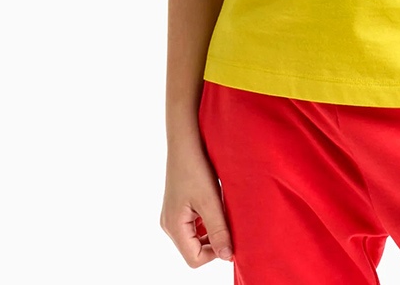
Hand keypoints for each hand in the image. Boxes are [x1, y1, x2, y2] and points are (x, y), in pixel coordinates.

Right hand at [159, 142, 234, 266]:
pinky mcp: (178, 208)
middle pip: (194, 250)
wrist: (186, 141)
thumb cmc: (196, 168)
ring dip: (212, 229)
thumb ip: (219, 230)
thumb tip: (227, 257)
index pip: (194, 259)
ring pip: (195, 237)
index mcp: (174, 227)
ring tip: (222, 210)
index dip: (215, 252)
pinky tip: (216, 204)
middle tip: (229, 221)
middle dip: (214, 240)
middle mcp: (169, 225)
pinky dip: (207, 220)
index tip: (230, 234)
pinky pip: (194, 225)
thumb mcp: (210, 200)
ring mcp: (173, 216)